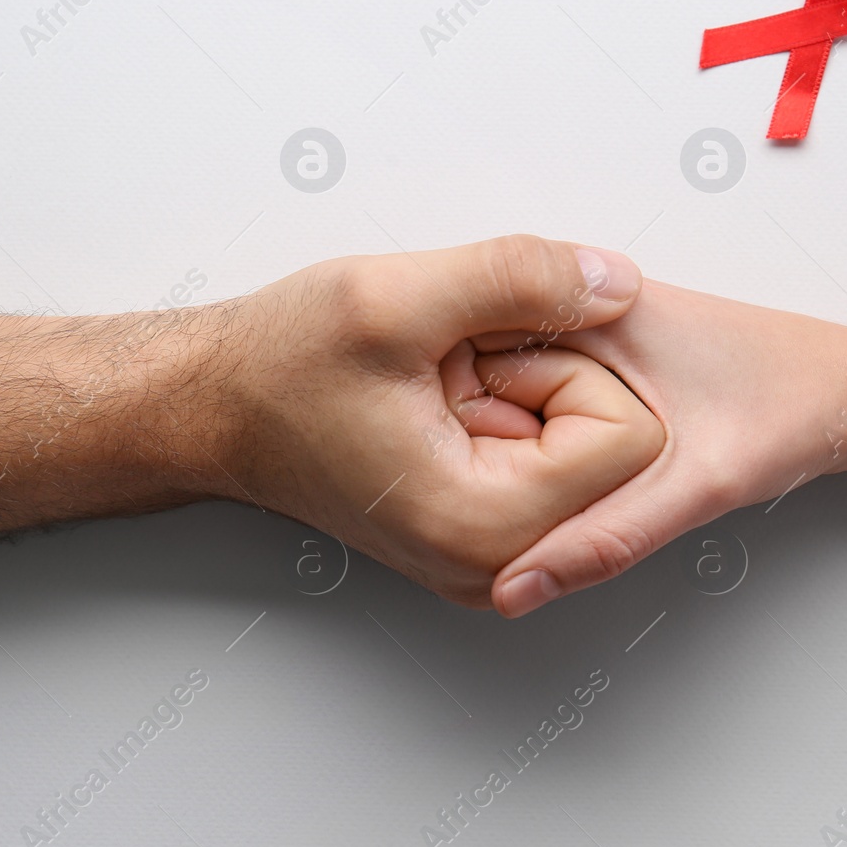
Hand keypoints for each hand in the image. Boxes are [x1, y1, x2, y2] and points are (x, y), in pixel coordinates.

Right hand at [199, 235, 666, 606]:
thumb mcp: (397, 297)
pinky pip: (556, 467)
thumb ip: (523, 279)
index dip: (564, 367)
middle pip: (621, 453)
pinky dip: (518, 417)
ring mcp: (491, 560)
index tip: (474, 357)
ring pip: (592, 457)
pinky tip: (448, 401)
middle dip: (549, 385)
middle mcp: (497, 566)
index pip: (633, 436)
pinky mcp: (482, 539)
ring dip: (533, 398)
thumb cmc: (281, 366)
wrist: (214, 409)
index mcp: (483, 527)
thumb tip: (621, 285)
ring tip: (442, 383)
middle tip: (451, 370)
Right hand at [474, 279, 846, 615]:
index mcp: (596, 310)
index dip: (449, 418)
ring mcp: (592, 330)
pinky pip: (540, 392)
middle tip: (469, 482)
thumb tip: (516, 586)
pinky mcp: (605, 354)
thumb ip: (603, 537)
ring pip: (508, 385)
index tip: (447, 470)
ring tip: (498, 475)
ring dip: (500, 429)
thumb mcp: (695, 484)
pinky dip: (533, 427)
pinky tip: (535, 460)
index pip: (470, 353)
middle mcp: (585, 308)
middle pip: (479, 371)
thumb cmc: (792, 408)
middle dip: (471, 428)